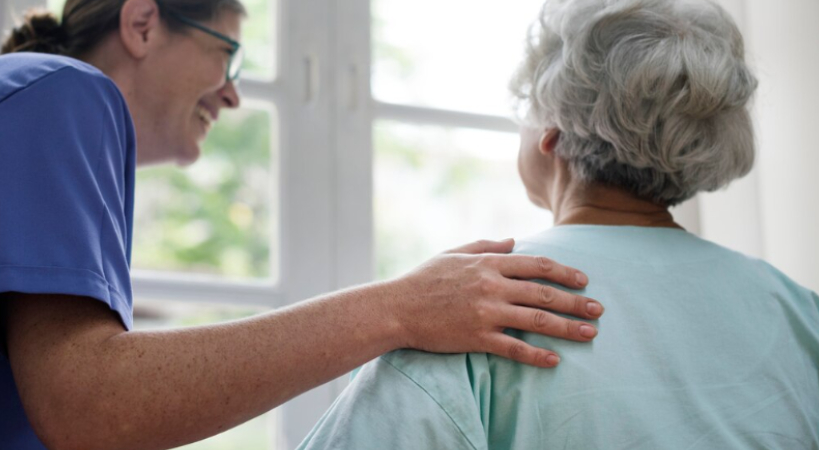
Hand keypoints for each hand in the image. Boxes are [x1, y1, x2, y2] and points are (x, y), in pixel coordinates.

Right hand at [390, 238, 602, 367]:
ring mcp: (486, 312)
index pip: (537, 265)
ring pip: (536, 319)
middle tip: (598, 309)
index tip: (583, 280)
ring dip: (567, 327)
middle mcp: (492, 286)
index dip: (564, 272)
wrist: (396, 307)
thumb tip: (514, 241)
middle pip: (544, 293)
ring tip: (590, 333)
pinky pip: (514, 347)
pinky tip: (554, 360)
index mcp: (488, 263)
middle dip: (576, 301)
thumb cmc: (423, 279)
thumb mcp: (454, 253)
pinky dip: (536, 355)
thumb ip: (485, 245)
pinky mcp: (477, 337)